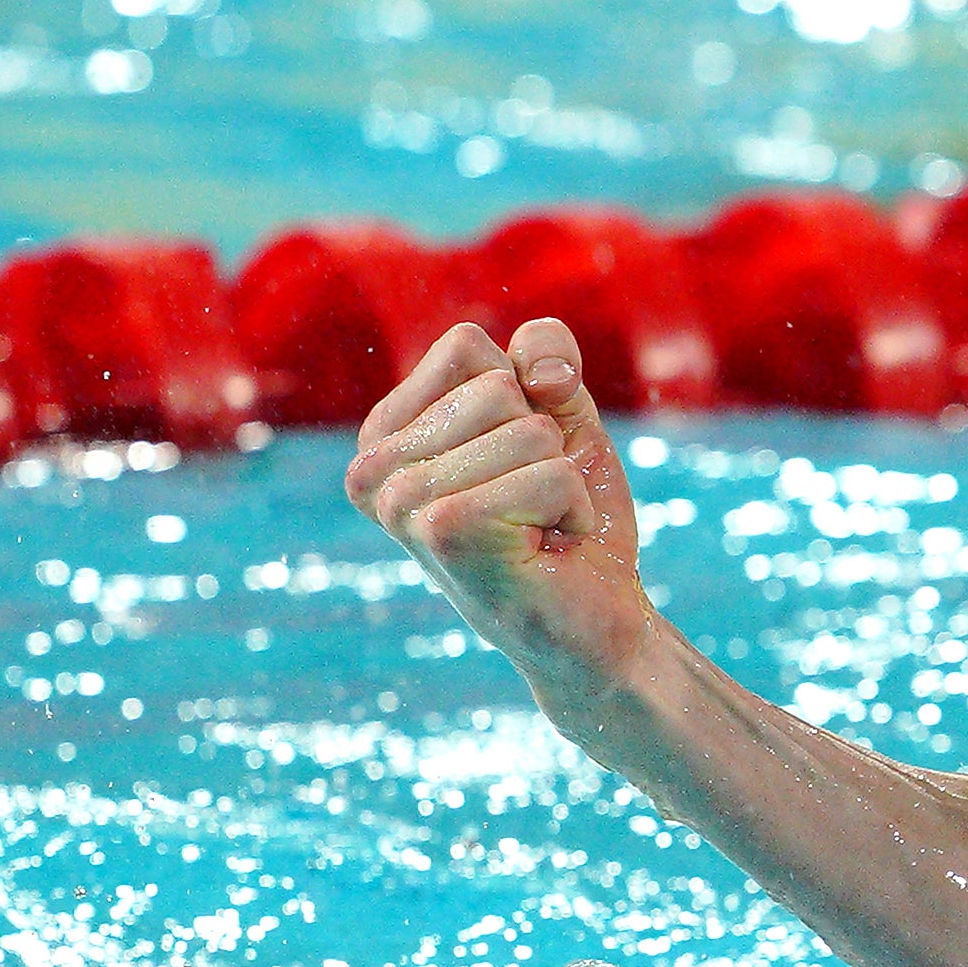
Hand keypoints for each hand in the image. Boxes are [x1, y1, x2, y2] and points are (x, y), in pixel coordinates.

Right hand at [345, 319, 661, 700]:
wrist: (595, 620)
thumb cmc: (569, 519)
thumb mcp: (561, 417)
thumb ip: (545, 358)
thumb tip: (539, 370)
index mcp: (383, 432)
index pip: (466, 346)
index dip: (525, 395)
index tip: (519, 460)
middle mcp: (372, 467)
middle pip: (499, 386)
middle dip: (546, 444)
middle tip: (531, 506)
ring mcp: (401, 501)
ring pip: (530, 431)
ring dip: (561, 480)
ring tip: (537, 528)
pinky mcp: (445, 530)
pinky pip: (551, 474)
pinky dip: (573, 509)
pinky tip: (545, 549)